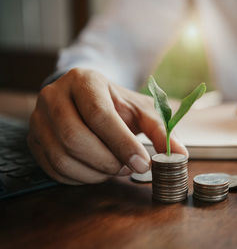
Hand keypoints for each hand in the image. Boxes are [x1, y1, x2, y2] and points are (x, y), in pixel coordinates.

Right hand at [28, 68, 187, 184]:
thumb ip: (161, 129)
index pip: (99, 115)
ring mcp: (38, 118)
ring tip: (115, 169)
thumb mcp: (142, 109)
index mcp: (84, 81)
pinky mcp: (34, 139)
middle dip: (107, 161)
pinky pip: (53, 169)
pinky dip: (80, 178)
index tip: (143, 163)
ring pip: (62, 157)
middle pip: (74, 138)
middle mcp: (54, 95)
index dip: (122, 143)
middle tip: (128, 168)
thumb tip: (180, 154)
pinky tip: (97, 171)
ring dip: (94, 173)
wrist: (86, 98)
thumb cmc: (117, 103)